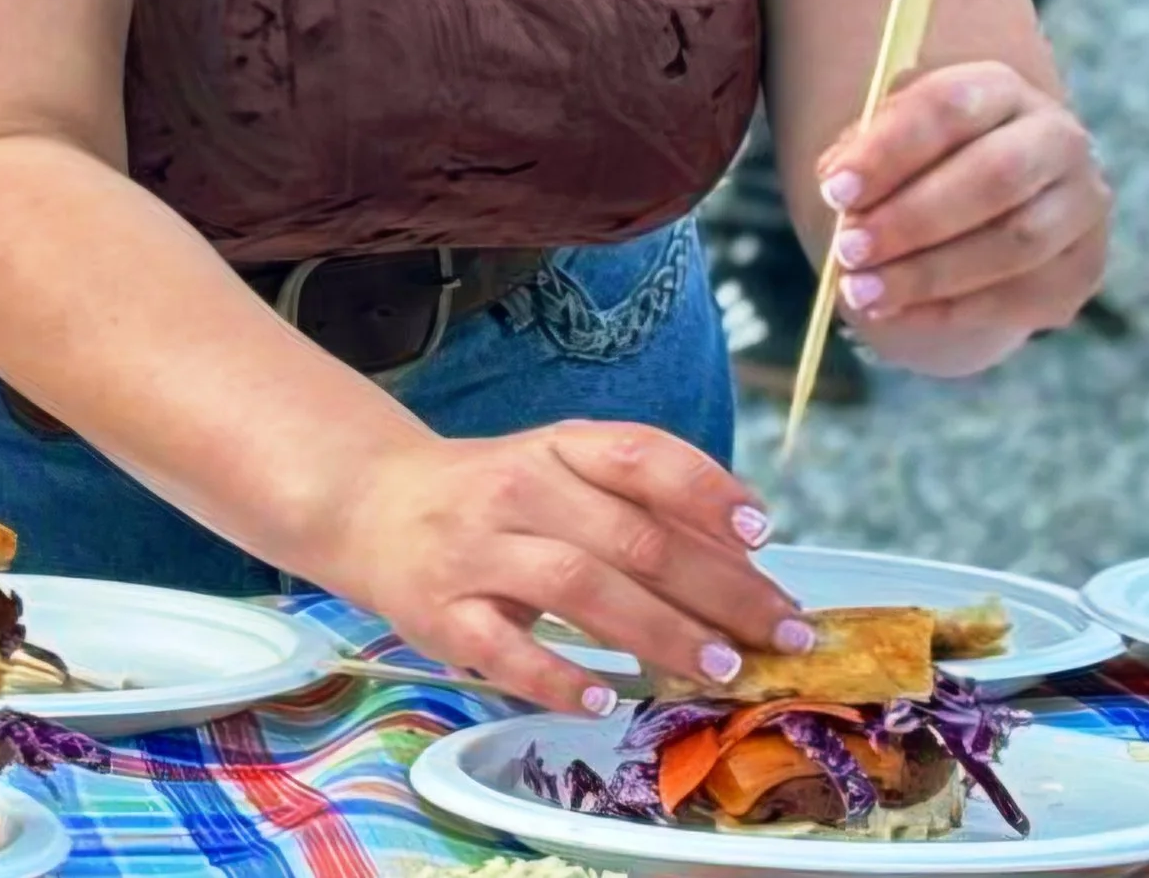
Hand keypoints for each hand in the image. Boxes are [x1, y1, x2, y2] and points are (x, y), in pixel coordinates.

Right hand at [325, 420, 813, 713]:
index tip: (763, 532)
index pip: (639, 455)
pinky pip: (507, 651)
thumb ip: (637, 505)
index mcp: (556, 446)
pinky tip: (608, 702)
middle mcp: (519, 488)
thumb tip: (743, 560)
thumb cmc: (494, 492)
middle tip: (776, 631)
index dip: (704, 488)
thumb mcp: (560, 472)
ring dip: (657, 631)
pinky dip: (561, 679)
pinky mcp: (444, 614)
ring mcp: (478, 551)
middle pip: (629, 536)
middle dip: (714, 588)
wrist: (372, 501)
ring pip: (579, 587)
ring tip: (717, 668)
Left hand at [817, 60, 1110, 377]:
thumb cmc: (934, 158)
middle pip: (994, 177)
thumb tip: (838, 182)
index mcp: (1003, 89)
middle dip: (912, 220)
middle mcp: (1058, 138)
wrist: (1002, 196)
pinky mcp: (1083, 267)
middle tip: (847, 250)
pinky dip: (952, 310)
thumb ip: (867, 150)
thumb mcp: (897, 135)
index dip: (890, 149)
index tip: (833, 189)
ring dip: (929, 274)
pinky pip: (1021, 297)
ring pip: (1014, 245)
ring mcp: (1081, 206)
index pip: (950, 107)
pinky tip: (897, 313)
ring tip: (861, 291)